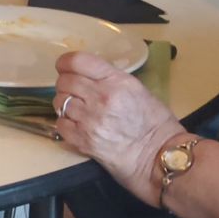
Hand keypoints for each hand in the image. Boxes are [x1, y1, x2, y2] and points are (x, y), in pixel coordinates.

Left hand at [53, 52, 183, 204]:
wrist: (158, 156)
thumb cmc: (155, 122)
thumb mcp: (137, 89)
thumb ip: (110, 79)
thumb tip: (88, 76)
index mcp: (116, 81)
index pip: (77, 61)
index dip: (66, 63)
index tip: (65, 67)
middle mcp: (99, 97)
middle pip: (64, 81)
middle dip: (67, 84)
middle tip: (76, 92)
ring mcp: (89, 119)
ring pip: (60, 101)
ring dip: (66, 104)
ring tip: (79, 109)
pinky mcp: (82, 140)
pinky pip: (60, 123)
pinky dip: (65, 122)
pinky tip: (78, 125)